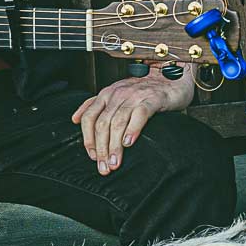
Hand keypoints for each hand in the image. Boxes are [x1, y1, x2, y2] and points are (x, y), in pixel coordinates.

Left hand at [72, 70, 196, 174]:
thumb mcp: (116, 96)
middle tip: (104, 167)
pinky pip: (140, 115)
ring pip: (118, 122)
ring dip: (115, 145)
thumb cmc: (143, 91)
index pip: (89, 118)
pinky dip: (133, 129)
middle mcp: (117, 94)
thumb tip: (74, 119)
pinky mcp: (152, 99)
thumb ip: (96, 106)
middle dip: (101, 148)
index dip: (88, 139)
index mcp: (106, 95)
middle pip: (102, 124)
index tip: (92, 157)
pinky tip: (129, 143)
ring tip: (115, 162)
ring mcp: (134, 96)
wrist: (171, 78)